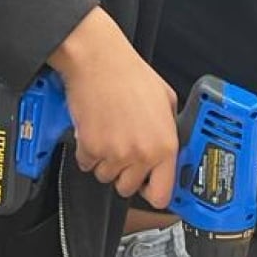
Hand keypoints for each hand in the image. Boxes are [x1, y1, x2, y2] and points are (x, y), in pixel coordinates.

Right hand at [48, 7, 179, 205]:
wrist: (99, 62)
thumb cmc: (131, 75)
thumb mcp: (167, 102)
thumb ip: (169, 131)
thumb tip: (169, 149)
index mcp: (165, 146)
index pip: (162, 194)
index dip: (153, 193)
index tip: (148, 187)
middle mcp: (142, 154)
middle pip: (128, 188)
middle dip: (124, 174)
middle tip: (122, 152)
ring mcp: (115, 154)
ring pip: (106, 176)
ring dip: (105, 162)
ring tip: (108, 135)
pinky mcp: (90, 148)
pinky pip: (86, 164)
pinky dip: (87, 152)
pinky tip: (95, 130)